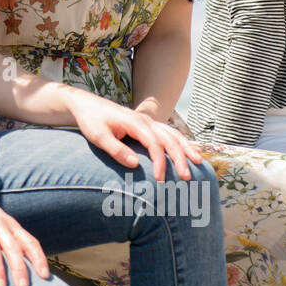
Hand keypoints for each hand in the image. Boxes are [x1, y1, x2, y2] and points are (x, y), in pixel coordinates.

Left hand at [70, 89, 202, 180]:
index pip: (154, 144)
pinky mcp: (147, 125)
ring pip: (173, 133)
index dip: (160, 162)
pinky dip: (182, 141)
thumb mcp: (98, 136)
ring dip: (186, 148)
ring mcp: (148, 121)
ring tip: (199, 162)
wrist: (86, 105)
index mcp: (135, 122)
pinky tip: (191, 150)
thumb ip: (116, 149)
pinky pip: (169, 132)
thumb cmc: (91, 120)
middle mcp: (145, 120)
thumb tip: (135, 165)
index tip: (161, 180)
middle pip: (169, 138)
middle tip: (187, 178)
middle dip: (180, 158)